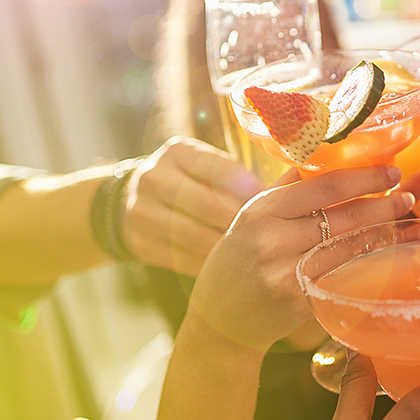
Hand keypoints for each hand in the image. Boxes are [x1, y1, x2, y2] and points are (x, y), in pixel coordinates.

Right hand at [122, 136, 265, 275]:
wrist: (134, 203)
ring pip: (195, 235)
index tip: (276, 207)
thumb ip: (238, 177)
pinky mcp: (139, 242)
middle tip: (269, 236)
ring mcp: (141, 211)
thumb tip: (285, 192)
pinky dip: (208, 264)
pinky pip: (181, 258)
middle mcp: (154, 177)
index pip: (222, 171)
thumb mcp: (206, 168)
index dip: (252, 191)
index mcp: (178, 152)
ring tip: (253, 254)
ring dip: (227, 248)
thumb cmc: (190, 183)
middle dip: (242, 222)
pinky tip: (230, 268)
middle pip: (208, 205)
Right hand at [187, 164, 413, 350]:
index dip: (364, 177)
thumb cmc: (239, 261)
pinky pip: (344, 276)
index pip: (324, 186)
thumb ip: (288, 187)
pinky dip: (367, 262)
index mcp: (263, 208)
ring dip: (383, 232)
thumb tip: (325, 155)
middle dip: (384, 204)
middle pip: (343, 216)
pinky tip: (385, 253)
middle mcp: (273, 238)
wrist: (220, 320)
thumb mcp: (252, 216)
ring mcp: (286, 272)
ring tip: (404, 219)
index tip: (392, 171)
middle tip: (409, 195)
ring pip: (349, 247)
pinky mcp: (299, 301)